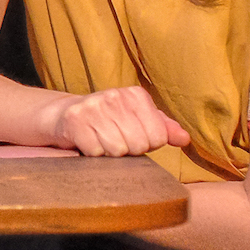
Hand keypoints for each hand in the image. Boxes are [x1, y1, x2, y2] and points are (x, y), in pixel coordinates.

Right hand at [48, 87, 190, 157]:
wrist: (64, 116)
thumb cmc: (109, 121)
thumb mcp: (138, 120)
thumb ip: (163, 128)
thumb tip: (185, 139)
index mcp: (136, 95)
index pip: (158, 136)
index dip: (146, 144)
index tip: (132, 137)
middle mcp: (115, 96)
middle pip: (138, 145)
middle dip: (128, 150)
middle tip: (115, 140)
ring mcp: (94, 107)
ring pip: (117, 150)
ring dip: (109, 154)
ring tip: (101, 141)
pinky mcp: (75, 121)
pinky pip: (96, 152)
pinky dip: (92, 154)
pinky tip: (88, 143)